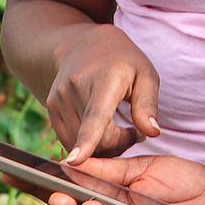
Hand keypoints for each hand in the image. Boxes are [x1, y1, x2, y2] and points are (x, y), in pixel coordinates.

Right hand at [45, 23, 159, 158]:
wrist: (83, 45)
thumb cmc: (123, 61)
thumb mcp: (146, 74)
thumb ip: (148, 105)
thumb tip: (152, 133)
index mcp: (105, 78)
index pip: (95, 115)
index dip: (87, 140)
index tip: (76, 160)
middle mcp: (76, 87)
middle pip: (95, 139)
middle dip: (118, 144)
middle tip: (134, 131)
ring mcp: (60, 98)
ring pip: (81, 144)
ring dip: (102, 145)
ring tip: (116, 126)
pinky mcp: (51, 108)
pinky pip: (69, 141)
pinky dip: (86, 143)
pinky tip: (99, 129)